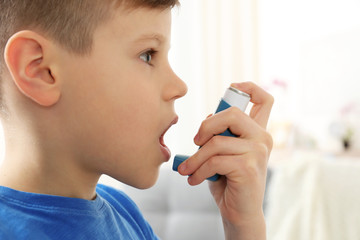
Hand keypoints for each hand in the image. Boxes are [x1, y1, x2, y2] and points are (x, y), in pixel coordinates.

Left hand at [178, 82, 273, 238]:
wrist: (239, 212)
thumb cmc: (227, 181)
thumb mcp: (221, 153)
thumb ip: (219, 134)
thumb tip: (208, 119)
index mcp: (257, 131)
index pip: (264, 99)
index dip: (248, 88)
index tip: (231, 88)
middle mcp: (263, 138)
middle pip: (231, 113)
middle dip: (206, 127)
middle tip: (195, 143)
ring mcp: (258, 151)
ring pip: (216, 142)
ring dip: (195, 158)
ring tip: (187, 170)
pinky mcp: (249, 167)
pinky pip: (214, 160)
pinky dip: (198, 170)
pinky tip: (193, 179)